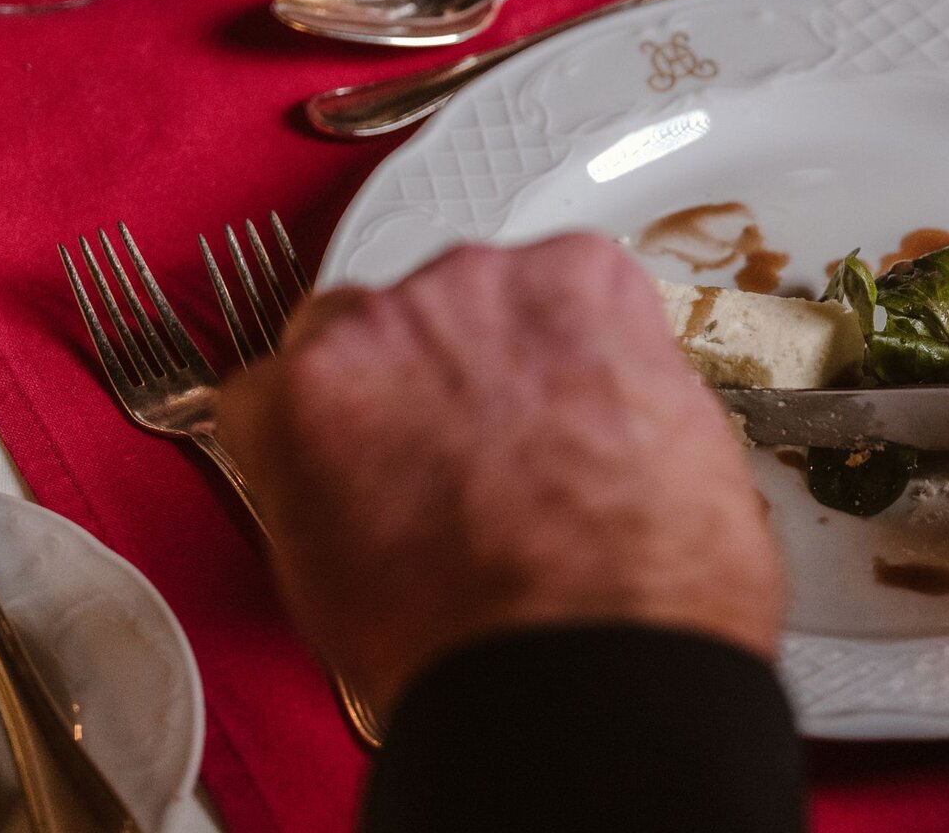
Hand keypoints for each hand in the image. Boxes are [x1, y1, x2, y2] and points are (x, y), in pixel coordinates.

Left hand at [219, 234, 780, 712]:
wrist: (581, 668)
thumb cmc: (651, 584)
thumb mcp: (688, 449)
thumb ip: (614, 396)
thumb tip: (588, 421)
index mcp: (580, 280)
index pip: (534, 294)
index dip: (529, 368)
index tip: (527, 414)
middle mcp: (475, 280)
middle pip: (435, 312)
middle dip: (444, 381)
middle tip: (465, 470)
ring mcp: (381, 333)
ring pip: (344, 346)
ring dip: (366, 408)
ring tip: (402, 504)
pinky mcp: (296, 403)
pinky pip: (260, 408)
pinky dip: (289, 460)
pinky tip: (338, 519)